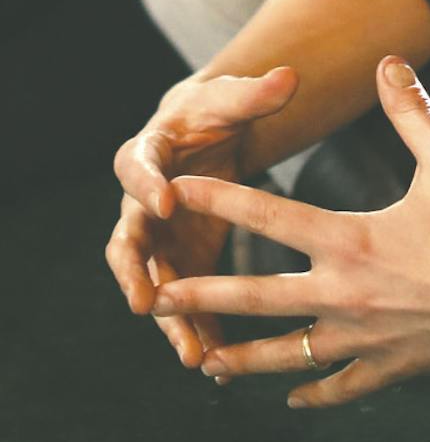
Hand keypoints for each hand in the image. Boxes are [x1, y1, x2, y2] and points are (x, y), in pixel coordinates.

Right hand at [107, 67, 299, 371]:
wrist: (208, 133)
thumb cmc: (216, 111)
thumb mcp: (232, 98)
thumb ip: (257, 93)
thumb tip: (289, 76)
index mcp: (147, 154)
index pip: (138, 169)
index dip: (147, 186)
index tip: (163, 202)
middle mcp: (141, 203)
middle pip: (129, 244)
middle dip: (137, 276)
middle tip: (146, 304)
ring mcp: (158, 240)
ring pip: (155, 285)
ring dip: (171, 321)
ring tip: (194, 355)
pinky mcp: (182, 261)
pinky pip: (186, 302)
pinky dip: (200, 329)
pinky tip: (221, 365)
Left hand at [150, 58, 429, 407]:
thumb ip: (411, 111)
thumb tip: (390, 63)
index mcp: (352, 239)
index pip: (270, 217)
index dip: (220, 200)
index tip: (178, 191)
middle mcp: (345, 293)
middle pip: (258, 297)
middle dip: (204, 295)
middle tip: (158, 295)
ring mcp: (365, 337)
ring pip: (287, 353)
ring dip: (242, 357)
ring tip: (203, 360)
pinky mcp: (391, 366)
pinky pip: (340, 386)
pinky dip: (313, 392)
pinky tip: (291, 396)